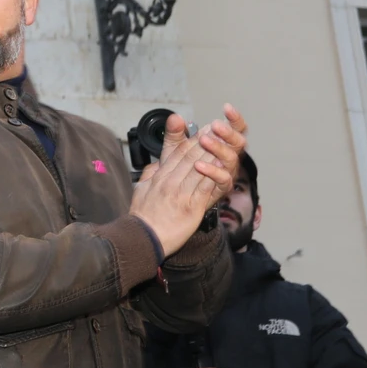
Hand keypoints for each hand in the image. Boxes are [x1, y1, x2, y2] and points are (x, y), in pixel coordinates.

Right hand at [129, 108, 245, 255]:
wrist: (141, 240)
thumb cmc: (142, 219)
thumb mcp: (140, 191)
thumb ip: (150, 176)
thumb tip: (156, 166)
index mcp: (158, 177)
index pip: (177, 153)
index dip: (192, 139)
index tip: (203, 129)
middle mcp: (169, 182)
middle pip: (190, 156)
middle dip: (206, 140)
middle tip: (219, 127)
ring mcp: (180, 194)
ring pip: (199, 167)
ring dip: (214, 153)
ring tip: (225, 140)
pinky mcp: (191, 207)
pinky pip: (206, 187)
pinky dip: (216, 175)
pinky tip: (226, 165)